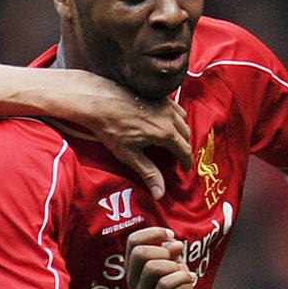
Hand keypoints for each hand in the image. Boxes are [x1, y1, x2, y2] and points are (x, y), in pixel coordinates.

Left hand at [59, 83, 190, 199]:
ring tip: (174, 141)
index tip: (186, 168)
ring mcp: (164, 103)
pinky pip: (174, 107)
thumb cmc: (112, 127)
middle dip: (185, 147)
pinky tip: (165, 122)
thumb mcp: (129, 155)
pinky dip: (175, 117)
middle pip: (186, 134)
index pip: (185, 150)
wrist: (100, 101)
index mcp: (165, 133)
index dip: (187, 162)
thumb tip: (160, 193)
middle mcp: (169, 116)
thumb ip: (148, 173)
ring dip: (182, 131)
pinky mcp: (158, 95)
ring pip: (183, 119)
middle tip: (179, 157)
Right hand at [127, 227, 195, 288]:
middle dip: (163, 250)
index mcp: (134, 269)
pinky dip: (182, 277)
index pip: (133, 241)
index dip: (152, 233)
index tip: (170, 236)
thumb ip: (172, 254)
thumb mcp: (172, 270)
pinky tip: (192, 279)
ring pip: (153, 268)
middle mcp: (134, 281)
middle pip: (140, 253)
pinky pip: (166, 285)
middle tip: (176, 259)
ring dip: (173, 266)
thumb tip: (173, 240)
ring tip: (182, 273)